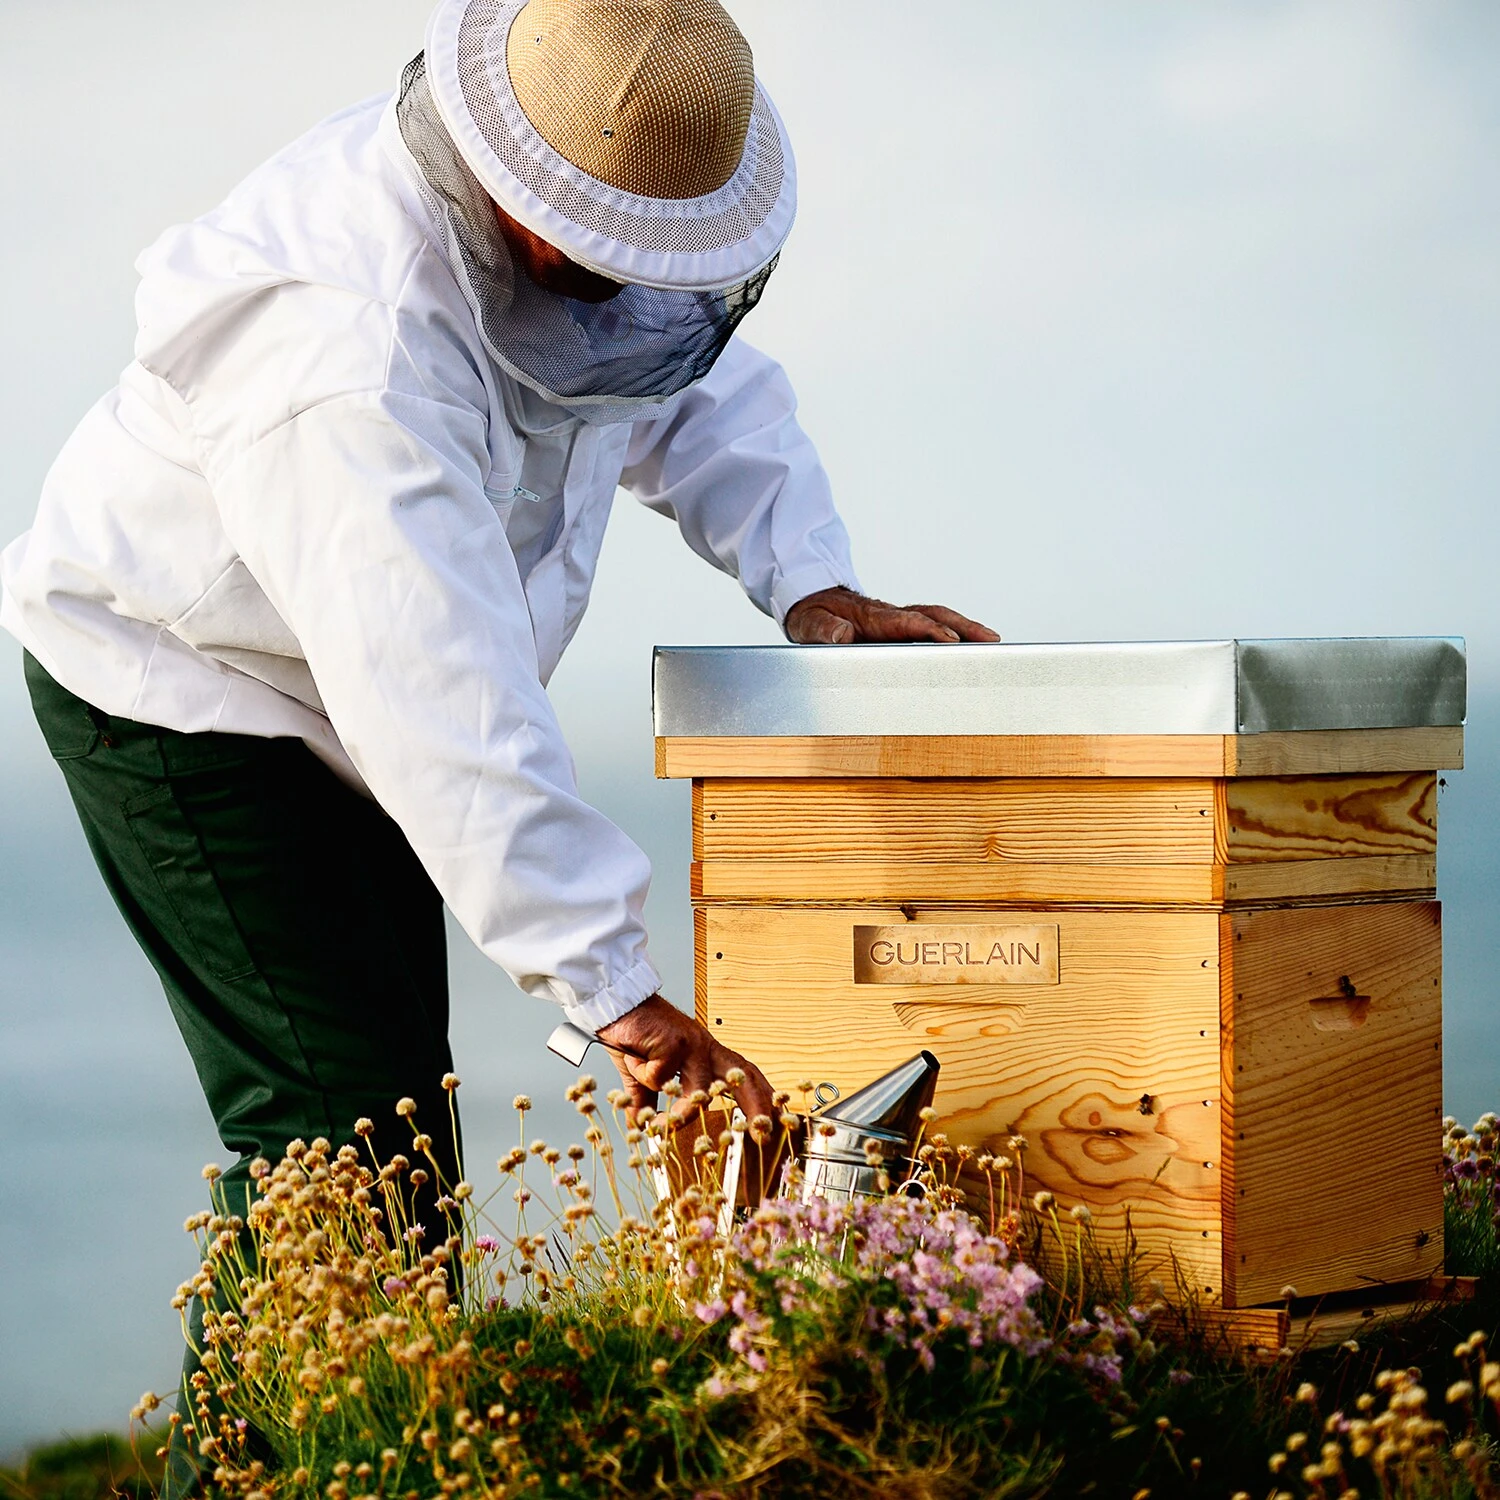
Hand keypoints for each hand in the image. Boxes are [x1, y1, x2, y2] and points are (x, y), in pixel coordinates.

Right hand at [597, 994, 775, 1131]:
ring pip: (698, 1092)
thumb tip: (644, 1128)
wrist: (616, 1006)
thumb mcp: (645, 1075)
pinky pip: (661, 1078)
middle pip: (741, 1076)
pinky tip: (634, 1059)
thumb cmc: (633, 1035)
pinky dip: (643, 1075)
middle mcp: (704, 1046)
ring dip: (678, 1112)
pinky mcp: (674, 1042)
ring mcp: (692, 1044)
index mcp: (704, 1053)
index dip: (760, 1094)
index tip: (772, 1117)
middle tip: (763, 1131)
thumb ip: (649, 1101)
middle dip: (758, 1104)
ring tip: (657, 1122)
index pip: (742, 1073)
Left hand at [784, 586, 999, 644]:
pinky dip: (954, 633)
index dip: (929, 630)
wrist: (810, 603)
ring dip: (966, 629)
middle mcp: (890, 616)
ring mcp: (897, 621)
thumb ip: (823, 630)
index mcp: (871, 617)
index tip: (950, 641)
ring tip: (993, 642)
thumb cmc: (811, 616)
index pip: (907, 622)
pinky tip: (970, 646)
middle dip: (964, 626)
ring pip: (938, 619)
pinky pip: (931, 627)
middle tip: (991, 640)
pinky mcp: (899, 628)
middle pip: (934, 615)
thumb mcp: (809, 624)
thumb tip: (842, 634)